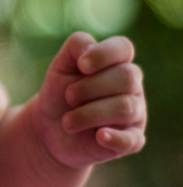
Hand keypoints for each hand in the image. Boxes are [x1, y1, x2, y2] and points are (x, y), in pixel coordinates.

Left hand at [33, 32, 145, 169]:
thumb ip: (76, 45)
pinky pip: (132, 140)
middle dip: (91, 87)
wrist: (51, 127)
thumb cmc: (60, 91)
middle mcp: (132, 86)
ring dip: (88, 113)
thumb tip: (91, 47)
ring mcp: (135, 113)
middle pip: (127, 77)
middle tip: (68, 96)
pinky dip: (115, 138)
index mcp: (117, 63)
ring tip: (67, 121)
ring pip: (125, 107)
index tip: (81, 65)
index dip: (103, 54)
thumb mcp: (61, 64)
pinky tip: (99, 136)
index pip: (124, 48)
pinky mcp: (131, 140)